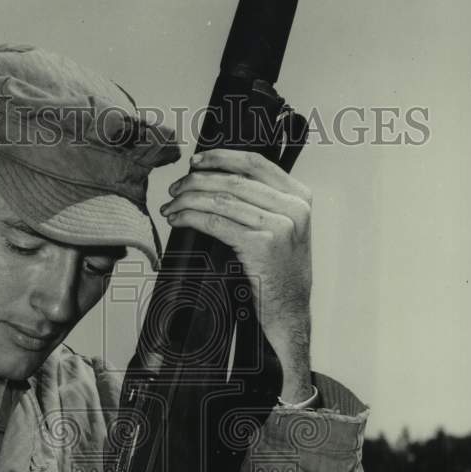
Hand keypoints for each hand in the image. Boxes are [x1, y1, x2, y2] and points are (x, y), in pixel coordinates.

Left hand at [161, 148, 313, 402]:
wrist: (290, 314)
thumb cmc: (279, 276)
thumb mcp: (282, 231)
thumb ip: (263, 205)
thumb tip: (218, 184)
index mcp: (299, 197)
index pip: (256, 163)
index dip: (221, 157)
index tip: (196, 162)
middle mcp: (293, 207)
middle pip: (234, 180)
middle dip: (197, 181)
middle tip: (175, 188)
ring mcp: (280, 225)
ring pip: (222, 201)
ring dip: (189, 201)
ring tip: (171, 206)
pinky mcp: (262, 245)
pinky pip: (217, 222)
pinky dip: (193, 218)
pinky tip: (179, 220)